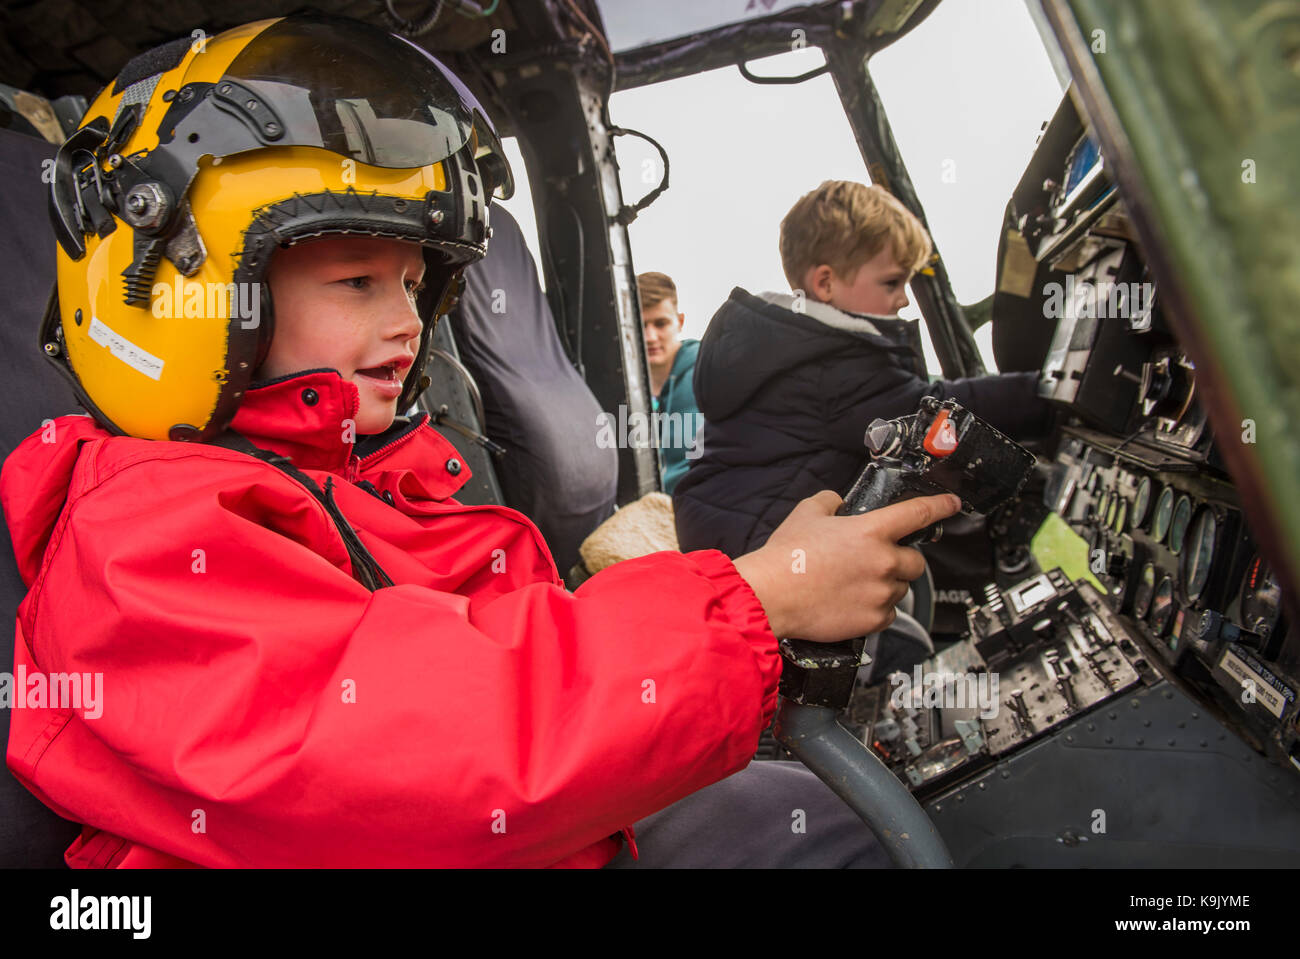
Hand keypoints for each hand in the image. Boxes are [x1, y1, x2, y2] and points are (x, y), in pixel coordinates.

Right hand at [732, 491, 960, 642]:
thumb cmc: (786, 558)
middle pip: (916, 561)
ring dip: (887, 586)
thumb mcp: (806, 514)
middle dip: (902, 561)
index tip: (952, 505)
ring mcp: (881, 593)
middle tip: (877, 563)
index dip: (941, 507)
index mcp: (871, 531)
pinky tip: (853, 603)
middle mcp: (883, 562)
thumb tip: (839, 503)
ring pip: (901, 589)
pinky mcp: (874, 620)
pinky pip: (889, 614)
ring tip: (855, 586)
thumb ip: (830, 502)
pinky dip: (877, 609)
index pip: (919, 514)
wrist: (771, 596)